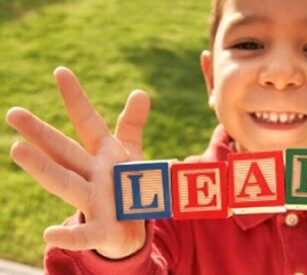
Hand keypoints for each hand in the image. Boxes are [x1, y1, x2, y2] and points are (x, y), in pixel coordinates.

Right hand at [6, 67, 149, 258]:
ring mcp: (94, 201)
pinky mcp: (101, 230)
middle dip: (41, 134)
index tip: (61, 71)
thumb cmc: (126, 185)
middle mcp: (93, 174)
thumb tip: (140, 92)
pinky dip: (69, 235)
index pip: (88, 122)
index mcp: (103, 153)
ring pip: (66, 183)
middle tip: (13, 113)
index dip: (76, 98)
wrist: (130, 228)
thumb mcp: (130, 153)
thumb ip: (131, 125)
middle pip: (65, 151)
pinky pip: (85, 234)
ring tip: (16, 150)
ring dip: (42, 168)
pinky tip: (49, 234)